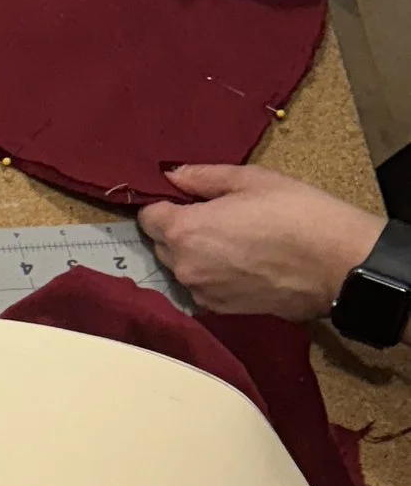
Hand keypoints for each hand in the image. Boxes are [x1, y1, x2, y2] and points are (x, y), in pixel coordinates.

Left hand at [135, 167, 380, 320]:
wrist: (339, 266)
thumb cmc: (298, 215)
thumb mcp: (251, 180)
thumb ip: (202, 177)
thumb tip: (172, 176)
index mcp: (185, 231)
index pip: (147, 217)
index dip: (164, 205)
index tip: (186, 200)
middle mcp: (184, 267)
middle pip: (162, 244)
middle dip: (179, 230)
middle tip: (216, 216)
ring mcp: (202, 293)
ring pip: (182, 267)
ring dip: (196, 254)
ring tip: (234, 240)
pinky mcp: (222, 310)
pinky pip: (203, 287)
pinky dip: (213, 275)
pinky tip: (243, 263)